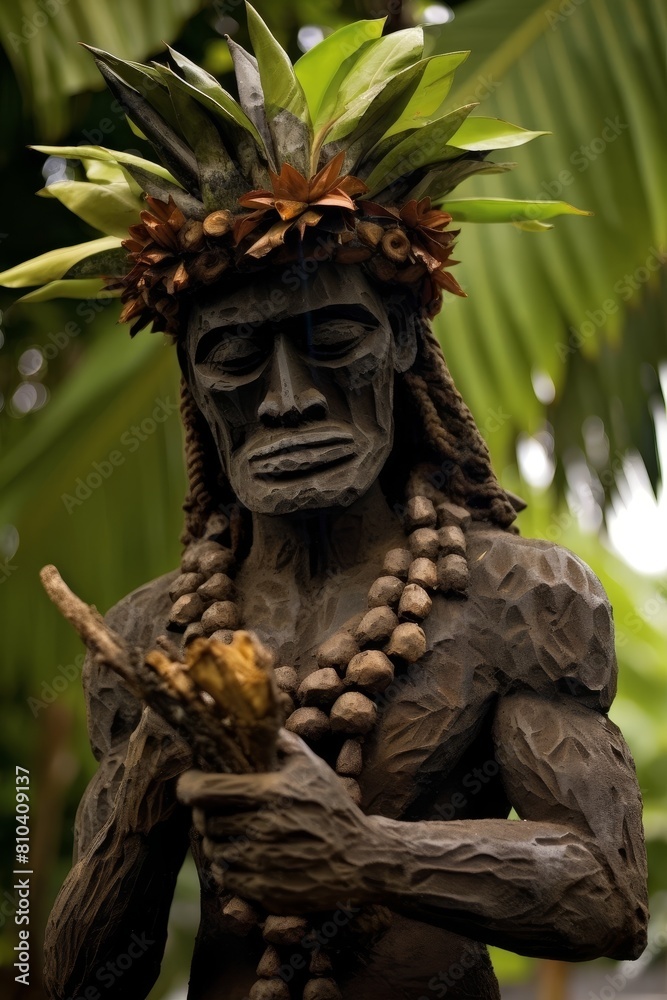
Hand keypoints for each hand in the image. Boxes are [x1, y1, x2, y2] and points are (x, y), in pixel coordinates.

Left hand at [177, 731, 378, 912]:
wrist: (362, 859)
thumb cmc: (332, 807)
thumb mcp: (311, 766)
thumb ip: (279, 742)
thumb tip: (251, 718)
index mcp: (271, 792)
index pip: (205, 790)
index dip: (188, 786)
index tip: (189, 783)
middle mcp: (263, 827)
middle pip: (205, 821)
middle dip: (204, 814)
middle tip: (213, 809)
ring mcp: (261, 862)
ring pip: (212, 850)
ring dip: (216, 841)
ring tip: (231, 832)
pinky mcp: (263, 890)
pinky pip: (225, 877)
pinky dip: (227, 866)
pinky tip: (243, 855)